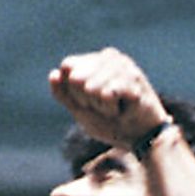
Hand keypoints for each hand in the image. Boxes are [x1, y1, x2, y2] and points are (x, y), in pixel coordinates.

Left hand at [47, 48, 170, 149]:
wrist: (141, 139)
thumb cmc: (112, 123)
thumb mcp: (81, 110)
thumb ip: (64, 93)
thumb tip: (54, 73)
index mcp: (96, 60)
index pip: (68, 67)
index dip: (75, 92)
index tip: (92, 102)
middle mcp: (110, 56)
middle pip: (76, 77)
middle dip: (87, 99)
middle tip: (106, 106)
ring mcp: (123, 65)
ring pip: (90, 87)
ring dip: (101, 106)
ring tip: (116, 109)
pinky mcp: (133, 78)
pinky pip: (106, 94)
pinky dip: (111, 109)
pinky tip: (124, 110)